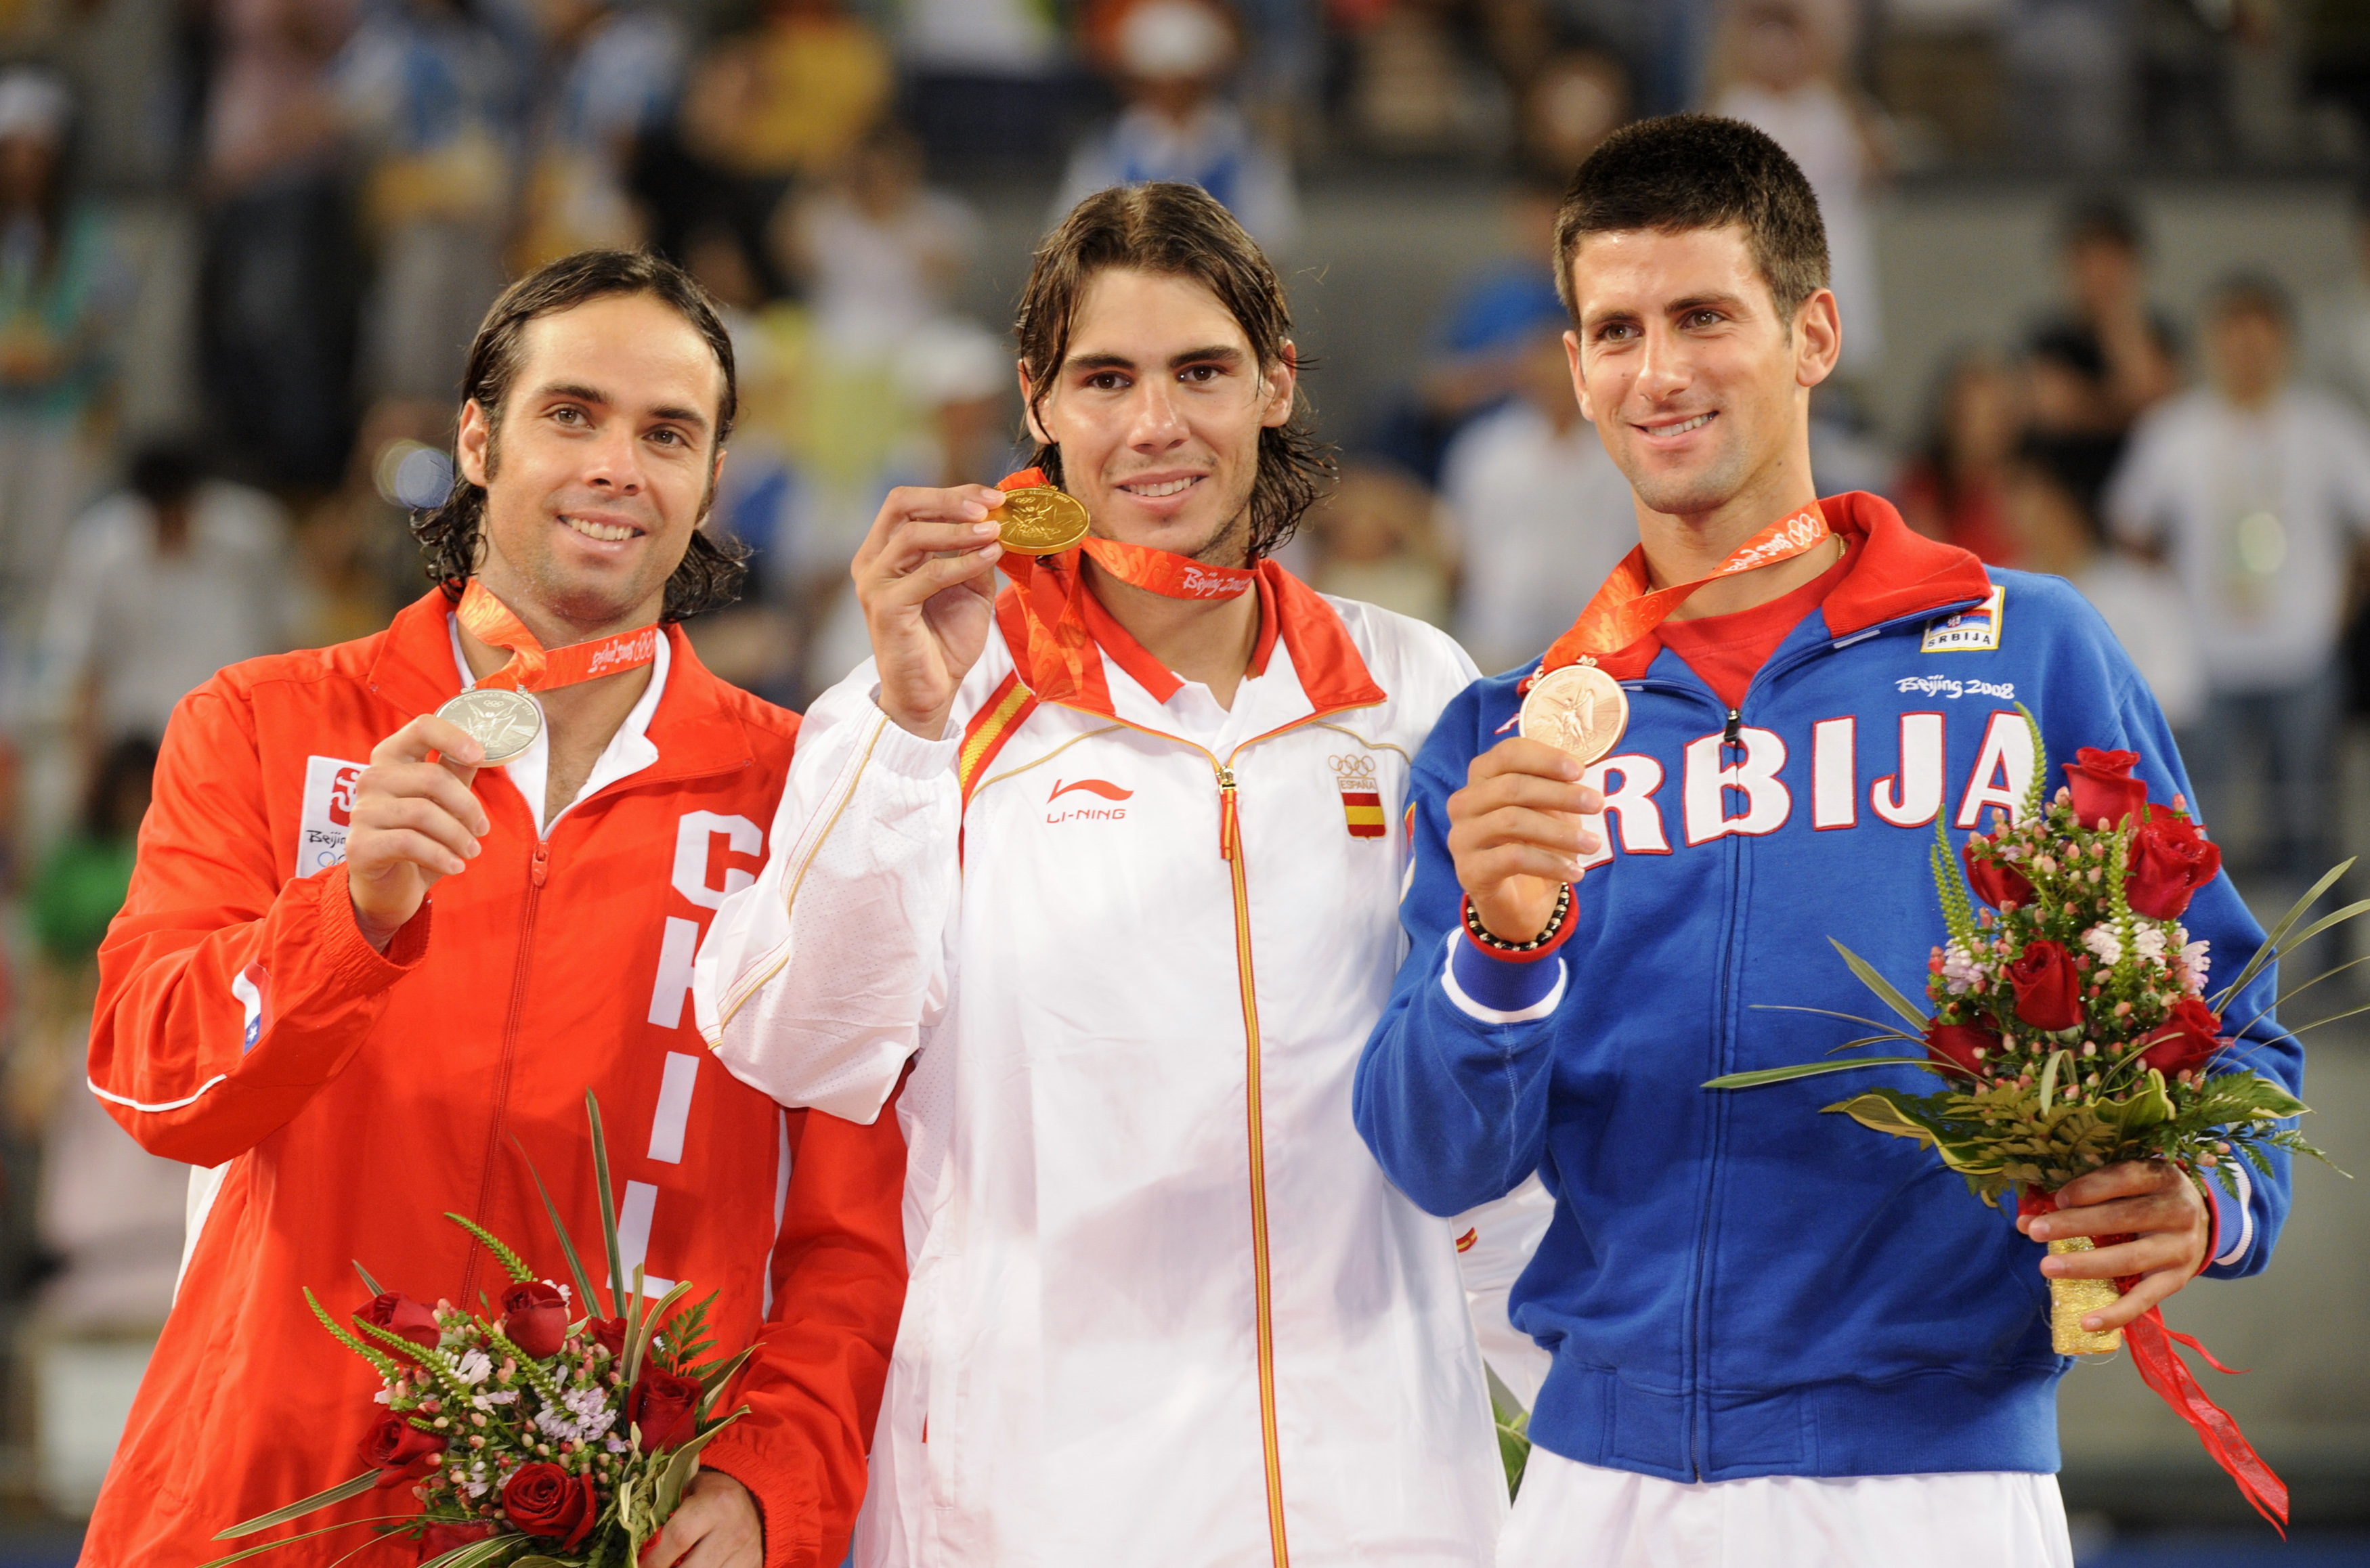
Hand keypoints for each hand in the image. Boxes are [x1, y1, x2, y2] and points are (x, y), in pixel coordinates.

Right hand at [345, 714, 489, 950]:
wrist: (389, 887)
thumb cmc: (420, 837)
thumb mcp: (443, 802)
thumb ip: (456, 773)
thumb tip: (482, 749)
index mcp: (393, 758)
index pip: (421, 728)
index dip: (453, 737)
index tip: (480, 755)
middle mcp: (372, 778)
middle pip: (432, 777)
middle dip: (467, 806)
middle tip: (482, 830)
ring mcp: (361, 811)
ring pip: (423, 813)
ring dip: (457, 836)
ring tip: (471, 851)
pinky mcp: (360, 845)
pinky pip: (409, 843)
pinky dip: (440, 856)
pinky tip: (455, 866)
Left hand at [641, 1472, 762, 1567]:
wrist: (756, 1498)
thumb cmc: (712, 1493)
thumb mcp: (690, 1490)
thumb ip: (667, 1512)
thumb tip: (636, 1544)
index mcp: (716, 1503)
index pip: (678, 1537)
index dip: (653, 1558)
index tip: (638, 1564)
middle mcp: (733, 1530)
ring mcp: (745, 1553)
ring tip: (672, 1567)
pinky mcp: (751, 1566)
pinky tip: (692, 1567)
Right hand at [851, 483, 1005, 738]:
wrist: (933, 691)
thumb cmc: (946, 640)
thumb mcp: (969, 585)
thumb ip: (974, 552)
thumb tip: (997, 518)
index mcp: (885, 550)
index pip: (910, 502)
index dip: (953, 493)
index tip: (994, 497)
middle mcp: (872, 561)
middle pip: (901, 504)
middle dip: (949, 499)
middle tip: (990, 506)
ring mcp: (874, 583)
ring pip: (913, 535)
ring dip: (959, 530)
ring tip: (994, 532)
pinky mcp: (886, 608)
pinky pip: (928, 574)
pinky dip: (963, 562)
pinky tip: (989, 557)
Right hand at [1445, 737, 1602, 943]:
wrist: (1520, 900)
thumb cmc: (1536, 844)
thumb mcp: (1550, 810)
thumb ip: (1556, 787)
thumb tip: (1577, 770)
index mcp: (1482, 778)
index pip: (1508, 754)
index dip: (1545, 758)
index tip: (1580, 770)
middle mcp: (1464, 803)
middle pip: (1511, 787)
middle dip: (1559, 794)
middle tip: (1597, 804)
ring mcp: (1461, 837)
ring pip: (1512, 821)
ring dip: (1560, 832)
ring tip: (1593, 844)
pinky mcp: (1469, 870)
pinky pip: (1512, 858)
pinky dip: (1550, 864)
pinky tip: (1575, 873)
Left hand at [2019, 1160, 2209, 1333]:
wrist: (2201, 1221)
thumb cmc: (2144, 1196)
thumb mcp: (2124, 1184)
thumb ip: (2080, 1195)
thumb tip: (2026, 1221)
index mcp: (2161, 1177)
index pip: (2125, 1178)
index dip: (2090, 1188)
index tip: (2058, 1199)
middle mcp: (2177, 1211)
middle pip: (2123, 1218)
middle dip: (2075, 1225)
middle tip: (2037, 1232)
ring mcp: (2180, 1248)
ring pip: (2130, 1259)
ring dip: (2086, 1265)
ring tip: (2047, 1268)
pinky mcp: (2177, 1279)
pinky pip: (2145, 1300)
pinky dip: (2116, 1314)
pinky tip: (2086, 1322)